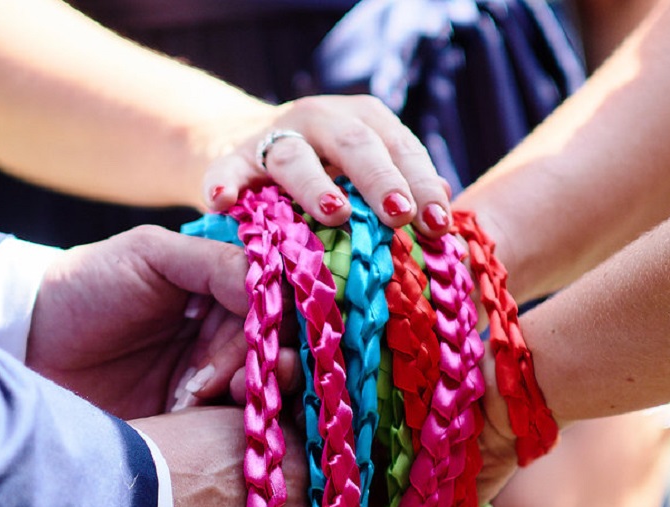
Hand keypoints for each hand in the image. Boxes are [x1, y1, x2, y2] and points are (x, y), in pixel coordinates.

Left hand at [26, 225, 252, 417]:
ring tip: (204, 400)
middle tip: (229, 386)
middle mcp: (226, 333)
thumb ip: (216, 263)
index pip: (275, 306)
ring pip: (262, 391)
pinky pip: (230, 426)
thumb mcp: (149, 254)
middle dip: (259, 369)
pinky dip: (223, 425)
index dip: (272, 327)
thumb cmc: (85, 287)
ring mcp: (210, 378)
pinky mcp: (190, 420)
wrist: (28, 346)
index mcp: (223, 289)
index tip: (257, 345)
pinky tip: (190, 418)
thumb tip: (271, 287)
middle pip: (274, 353)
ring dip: (247, 398)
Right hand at [201, 95, 452, 235]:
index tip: (438, 223)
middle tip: (399, 214)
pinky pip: (226, 171)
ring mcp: (273, 137)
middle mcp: (320, 119)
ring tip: (334, 212)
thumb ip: (401, 187)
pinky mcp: (231, 159)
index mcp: (363, 120)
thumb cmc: (323, 175)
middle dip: (380, 179)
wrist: (246, 153)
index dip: (421, 184)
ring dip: (315, 185)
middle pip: (355, 144)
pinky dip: (223, 184)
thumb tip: (445, 209)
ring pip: (294, 157)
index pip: (400, 147)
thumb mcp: (364, 174)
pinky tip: (223, 202)